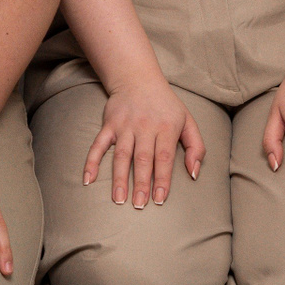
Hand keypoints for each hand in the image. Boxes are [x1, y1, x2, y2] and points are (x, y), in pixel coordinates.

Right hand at [83, 76, 203, 208]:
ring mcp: (125, 126)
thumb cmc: (166, 106)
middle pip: (142, 159)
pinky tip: (88, 179)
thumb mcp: (188, 121)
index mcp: (166, 127)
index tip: (159, 199)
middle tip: (139, 205)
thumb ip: (196, 147)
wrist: (138, 79)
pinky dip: (91, 161)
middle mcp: (145, 126)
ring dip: (119, 178)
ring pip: (121, 155)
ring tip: (119, 200)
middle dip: (140, 183)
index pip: (164, 157)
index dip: (162, 179)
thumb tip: (194, 173)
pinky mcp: (109, 124)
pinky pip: (98, 144)